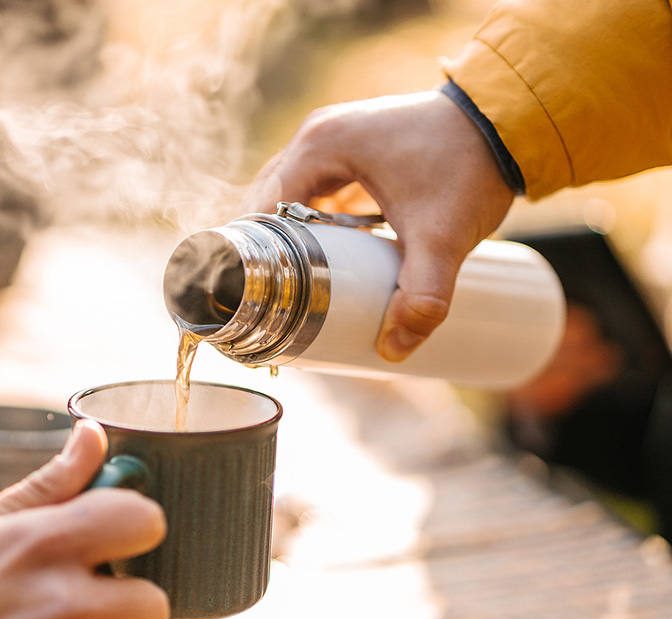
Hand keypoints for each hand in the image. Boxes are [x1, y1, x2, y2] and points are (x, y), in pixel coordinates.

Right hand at [243, 90, 514, 360]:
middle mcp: (317, 137)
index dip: (255, 257)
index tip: (259, 298)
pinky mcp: (353, 151)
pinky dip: (311, 224)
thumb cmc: (470, 165)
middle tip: (273, 301)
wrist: (510, 121)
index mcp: (321, 147)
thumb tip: (393, 350)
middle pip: (268, 204)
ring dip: (287, 238)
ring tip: (291, 286)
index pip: (262, 210)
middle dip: (268, 252)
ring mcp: (334, 140)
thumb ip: (422, 296)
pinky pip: (315, 191)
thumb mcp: (442, 236)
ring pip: (289, 197)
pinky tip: (320, 257)